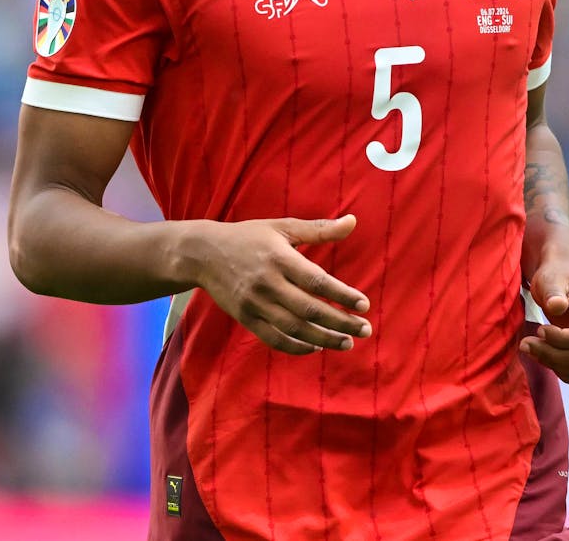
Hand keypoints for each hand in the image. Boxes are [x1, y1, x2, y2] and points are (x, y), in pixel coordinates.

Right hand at [193, 214, 371, 355]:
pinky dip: (296, 347)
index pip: (317, 281)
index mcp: (280, 258)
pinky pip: (274, 339)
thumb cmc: (249, 236)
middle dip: (340, 322)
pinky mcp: (245, 318)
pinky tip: (316, 347)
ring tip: (347, 343)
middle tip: (365, 330)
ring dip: (324, 338)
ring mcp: (255, 303)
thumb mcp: (283, 226)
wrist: (203, 253)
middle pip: (309, 309)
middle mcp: (268, 283)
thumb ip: (319, 229)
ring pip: (294, 328)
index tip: (364, 305)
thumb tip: (353, 221)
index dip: (342, 295)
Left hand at [519, 260, 568, 384]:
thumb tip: (557, 306)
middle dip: (552, 355)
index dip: (559, 340)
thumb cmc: (555, 277)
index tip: (538, 330)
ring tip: (533, 349)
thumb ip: (552, 292)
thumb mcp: (549, 279)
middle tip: (526, 344)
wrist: (562, 280)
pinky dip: (563, 371)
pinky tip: (544, 356)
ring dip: (556, 366)